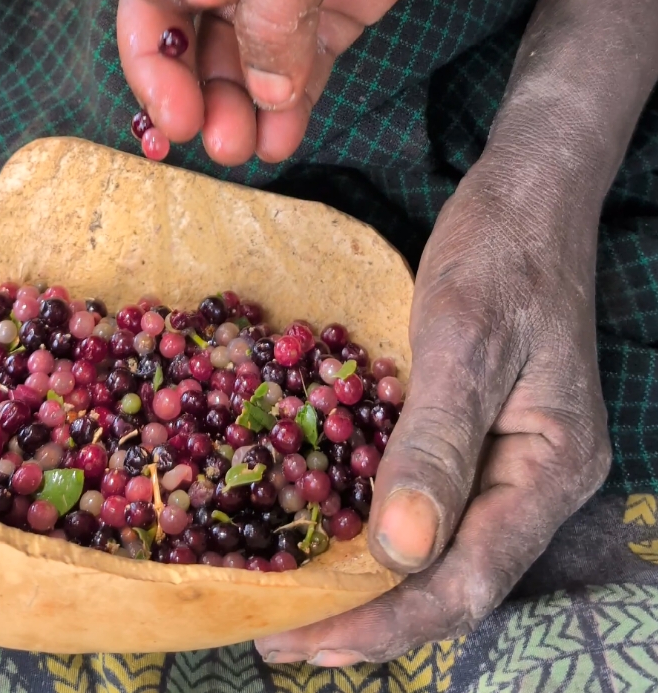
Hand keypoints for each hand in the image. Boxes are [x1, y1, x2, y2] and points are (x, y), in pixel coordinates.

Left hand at [255, 154, 610, 665]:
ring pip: (439, 547)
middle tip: (281, 638)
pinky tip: (324, 535)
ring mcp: (510, 460)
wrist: (527, 195)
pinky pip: (427, 498)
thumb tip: (399, 554)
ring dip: (368, 582)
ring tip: (291, 609)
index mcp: (552, 469)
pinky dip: (375, 526)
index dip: (388, 619)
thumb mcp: (464, 338)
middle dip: (370, 615)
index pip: (470, 578)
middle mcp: (537, 482)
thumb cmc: (501, 253)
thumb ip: (435, 445)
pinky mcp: (477, 434)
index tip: (308, 639)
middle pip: (455, 578)